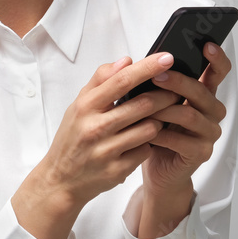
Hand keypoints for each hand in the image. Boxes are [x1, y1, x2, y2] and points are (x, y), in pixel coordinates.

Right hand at [12, 52, 179, 238]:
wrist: (60, 180)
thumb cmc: (72, 138)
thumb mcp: (78, 106)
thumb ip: (101, 81)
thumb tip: (126, 61)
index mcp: (85, 107)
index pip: (121, 80)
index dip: (147, 68)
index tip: (167, 58)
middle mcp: (95, 128)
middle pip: (142, 104)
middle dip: (165, 95)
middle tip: (177, 91)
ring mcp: (106, 151)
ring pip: (149, 129)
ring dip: (159, 120)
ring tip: (157, 117)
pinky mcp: (117, 171)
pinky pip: (146, 150)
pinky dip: (149, 143)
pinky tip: (142, 141)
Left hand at [141, 42, 230, 198]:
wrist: (156, 167)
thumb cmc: (153, 129)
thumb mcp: (151, 101)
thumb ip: (150, 81)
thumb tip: (132, 60)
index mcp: (202, 94)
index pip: (217, 71)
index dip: (216, 58)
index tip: (207, 44)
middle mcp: (211, 112)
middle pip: (201, 91)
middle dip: (178, 81)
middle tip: (156, 75)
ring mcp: (209, 133)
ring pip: (190, 115)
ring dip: (165, 109)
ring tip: (143, 106)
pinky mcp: (201, 153)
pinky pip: (182, 141)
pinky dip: (162, 135)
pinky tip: (147, 132)